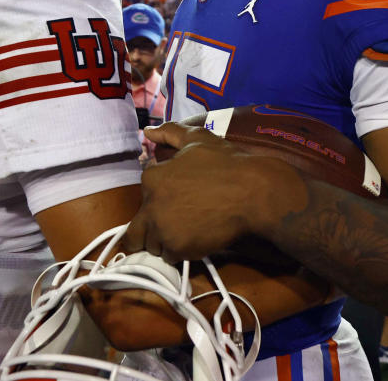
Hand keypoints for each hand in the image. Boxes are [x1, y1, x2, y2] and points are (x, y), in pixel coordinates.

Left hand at [122, 122, 302, 262]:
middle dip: (149, 232)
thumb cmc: (226, 163)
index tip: (175, 202)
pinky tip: (197, 239)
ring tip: (188, 231)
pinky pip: (171, 257)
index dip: (158, 201)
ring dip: (165, 242)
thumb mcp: (197, 139)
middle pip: (136, 232)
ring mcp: (162, 229)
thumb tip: (147, 131)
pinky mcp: (177, 248)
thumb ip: (169, 132)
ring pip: (153, 245)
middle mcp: (151, 205)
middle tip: (173, 227)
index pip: (142, 198)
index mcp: (152, 178)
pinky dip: (181, 252)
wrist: (252, 192)